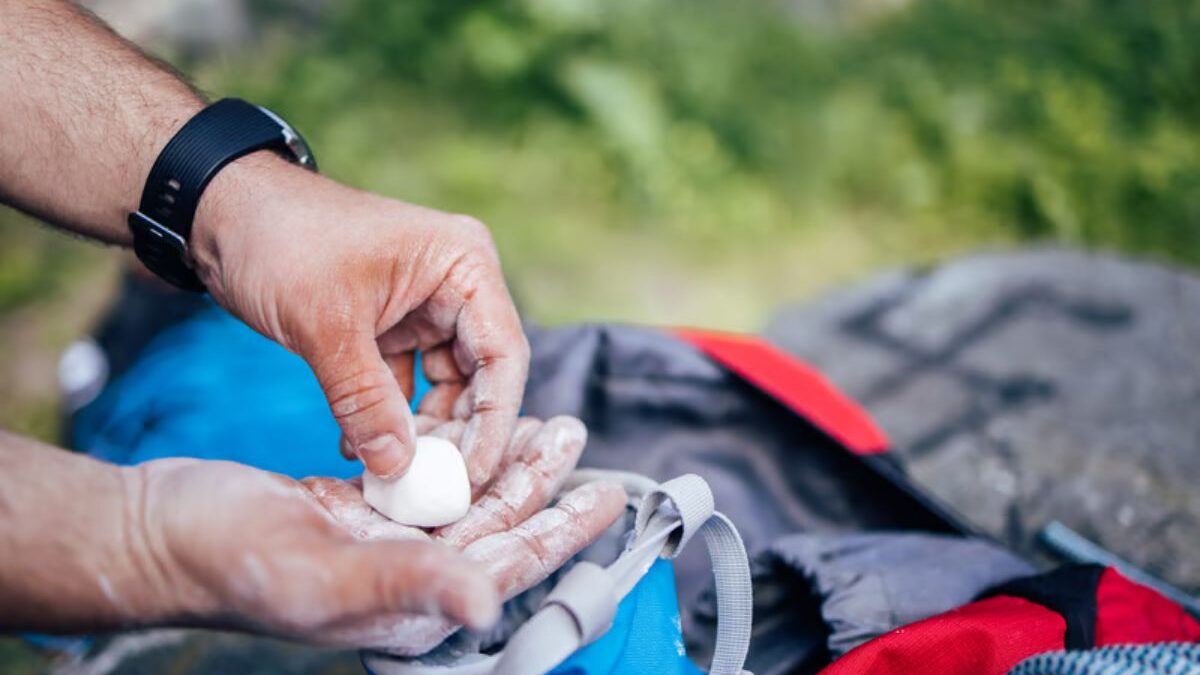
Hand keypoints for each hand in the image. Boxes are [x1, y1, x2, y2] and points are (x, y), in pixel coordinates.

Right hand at [137, 415, 624, 653]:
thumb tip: (488, 601)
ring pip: (468, 500)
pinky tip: (476, 425)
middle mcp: (409, 576)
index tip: (608, 496)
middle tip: (575, 432)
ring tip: (544, 422)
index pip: (510, 567)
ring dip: (507, 461)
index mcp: (413, 602)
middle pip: (498, 528)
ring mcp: (385, 543)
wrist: (161, 532)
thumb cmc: (228, 559)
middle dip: (542, 483)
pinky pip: (429, 482)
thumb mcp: (322, 574)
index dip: (562, 532)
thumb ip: (408, 584)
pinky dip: (458, 452)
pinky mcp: (361, 513)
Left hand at [191, 154, 529, 482]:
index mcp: (464, 265)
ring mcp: (424, 308)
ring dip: (419, 431)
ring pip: (444, 387)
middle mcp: (456, 286)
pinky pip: (403, 385)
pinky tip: (360, 451)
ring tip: (392, 475)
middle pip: (481, 376)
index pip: (503, 354)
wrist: (218, 212)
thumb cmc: (280, 239)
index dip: (494, 420)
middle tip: (434, 487)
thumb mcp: (325, 324)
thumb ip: (365, 400)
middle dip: (458, 433)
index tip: (472, 476)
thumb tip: (397, 468)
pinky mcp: (391, 328)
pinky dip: (385, 418)